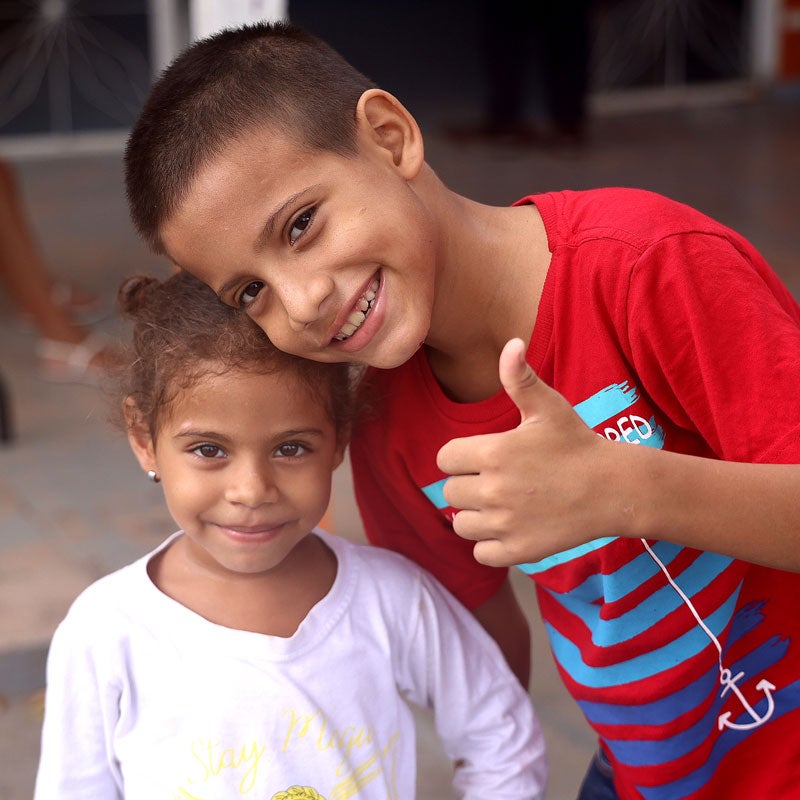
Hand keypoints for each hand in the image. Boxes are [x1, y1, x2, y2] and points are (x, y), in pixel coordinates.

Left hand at [437, 338, 614, 565]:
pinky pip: (481, 552)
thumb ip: (520, 378)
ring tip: (499, 506)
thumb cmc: (578, 443)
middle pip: (450, 492)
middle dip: (467, 485)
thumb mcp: (549, 407)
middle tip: (497, 481)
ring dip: (474, 517)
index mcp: (493, 453)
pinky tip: (508, 528)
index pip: (444, 459)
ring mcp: (505, 523)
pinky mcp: (518, 550)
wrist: (614, 488)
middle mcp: (493, 490)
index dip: (459, 457)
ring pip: (461, 525)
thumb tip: (510, 343)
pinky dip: (489, 545)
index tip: (482, 458)